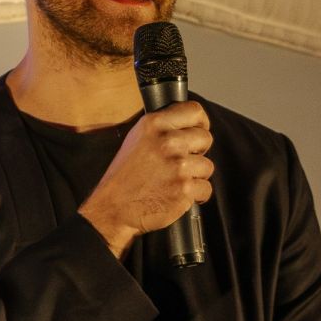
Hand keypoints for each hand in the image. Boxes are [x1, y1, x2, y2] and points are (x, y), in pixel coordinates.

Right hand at [79, 103, 213, 257]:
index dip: (201, 123)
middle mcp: (167, 142)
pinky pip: (205, 189)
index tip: (199, 132)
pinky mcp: (184, 189)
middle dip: (199, 152)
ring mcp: (178, 166)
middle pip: (205, 138)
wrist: (113, 209)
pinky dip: (196, 196)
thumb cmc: (123, 177)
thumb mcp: (136, 139)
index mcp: (154, 124)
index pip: (194, 111)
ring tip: (176, 182)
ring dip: (196, 176)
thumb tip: (186, 125)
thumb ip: (161, 129)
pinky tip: (179, 196)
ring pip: (207, 166)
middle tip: (184, 162)